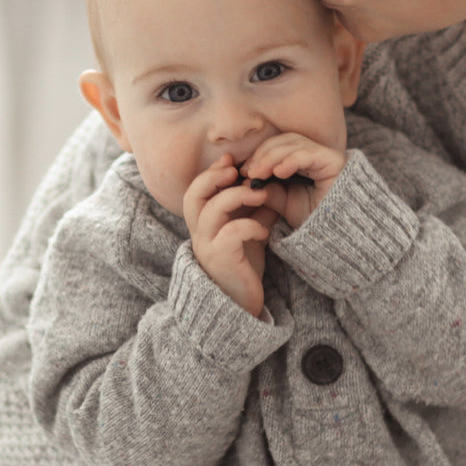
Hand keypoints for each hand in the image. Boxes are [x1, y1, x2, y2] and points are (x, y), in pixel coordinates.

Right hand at [183, 154, 278, 316]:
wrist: (242, 304)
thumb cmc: (243, 265)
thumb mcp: (250, 231)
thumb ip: (256, 208)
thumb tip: (271, 183)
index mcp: (202, 224)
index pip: (196, 190)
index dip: (210, 172)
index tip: (231, 161)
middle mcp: (198, 233)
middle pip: (193, 195)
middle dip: (214, 177)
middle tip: (237, 170)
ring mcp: (207, 246)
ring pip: (211, 209)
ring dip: (237, 195)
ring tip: (261, 194)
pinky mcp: (221, 259)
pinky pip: (232, 232)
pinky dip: (250, 225)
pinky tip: (264, 231)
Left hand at [239, 133, 345, 227]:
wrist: (336, 234)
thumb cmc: (312, 219)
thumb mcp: (283, 204)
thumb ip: (267, 190)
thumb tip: (244, 180)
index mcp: (301, 161)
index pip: (276, 146)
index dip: (258, 155)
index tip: (243, 171)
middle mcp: (314, 154)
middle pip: (283, 141)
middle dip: (262, 154)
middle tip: (248, 172)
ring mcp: (324, 156)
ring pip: (293, 143)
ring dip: (271, 156)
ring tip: (258, 174)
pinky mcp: (333, 160)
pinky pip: (308, 153)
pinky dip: (291, 160)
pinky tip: (279, 172)